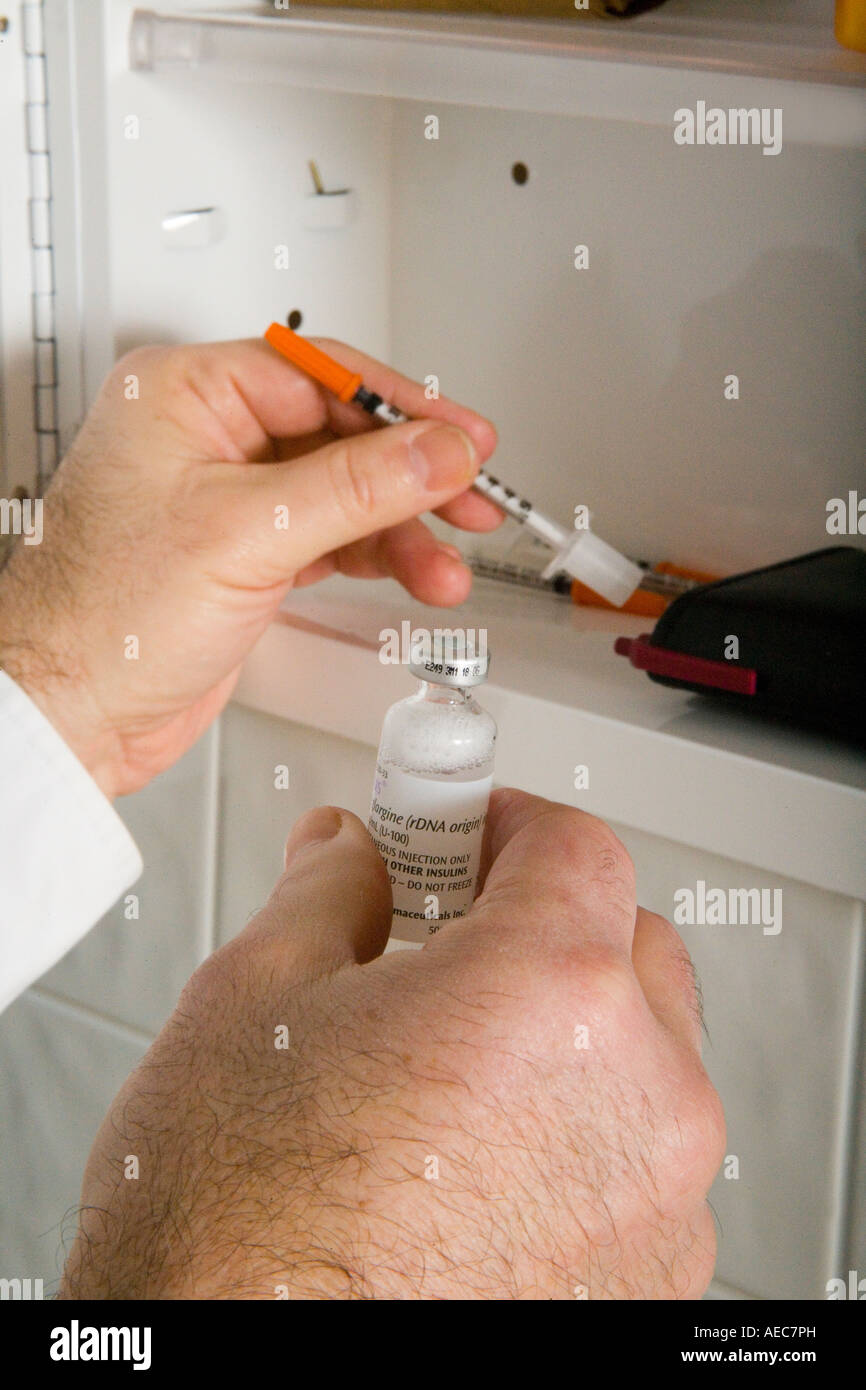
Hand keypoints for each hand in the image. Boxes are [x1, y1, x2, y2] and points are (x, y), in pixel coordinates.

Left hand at [0, 338, 499, 797]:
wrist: (72, 711)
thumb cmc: (103, 618)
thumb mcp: (248, 533)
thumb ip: (357, 488)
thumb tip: (438, 451)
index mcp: (185, 395)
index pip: (320, 375)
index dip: (401, 409)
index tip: (463, 437)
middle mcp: (206, 436)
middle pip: (341, 434)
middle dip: (412, 476)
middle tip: (472, 496)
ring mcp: (227, 496)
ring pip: (344, 490)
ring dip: (402, 528)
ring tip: (445, 563)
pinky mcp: (244, 552)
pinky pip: (330, 535)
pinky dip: (375, 555)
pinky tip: (413, 572)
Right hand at [60, 790, 724, 1300]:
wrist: (235, 1368)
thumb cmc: (235, 1226)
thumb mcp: (254, 997)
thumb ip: (329, 893)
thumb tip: (350, 855)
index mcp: (548, 996)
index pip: (577, 847)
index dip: (506, 824)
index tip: (465, 836)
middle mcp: (634, 1099)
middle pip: (628, 944)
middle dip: (546, 925)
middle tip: (450, 941)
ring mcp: (658, 1205)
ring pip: (647, 1057)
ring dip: (572, 1034)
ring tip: (453, 1062)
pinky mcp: (648, 1284)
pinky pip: (641, 1161)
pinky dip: (584, 1133)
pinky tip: (478, 1152)